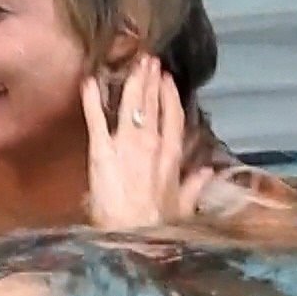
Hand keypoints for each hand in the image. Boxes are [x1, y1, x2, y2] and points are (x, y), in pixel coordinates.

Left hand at [82, 56, 210, 228]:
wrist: (130, 236)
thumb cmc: (156, 227)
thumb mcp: (182, 209)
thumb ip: (194, 187)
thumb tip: (207, 172)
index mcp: (171, 157)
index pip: (173, 118)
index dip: (170, 96)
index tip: (167, 78)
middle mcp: (151, 145)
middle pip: (152, 105)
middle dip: (150, 80)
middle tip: (148, 59)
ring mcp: (125, 145)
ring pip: (131, 105)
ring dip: (132, 82)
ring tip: (132, 63)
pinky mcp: (101, 152)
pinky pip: (97, 120)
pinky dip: (92, 100)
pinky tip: (89, 82)